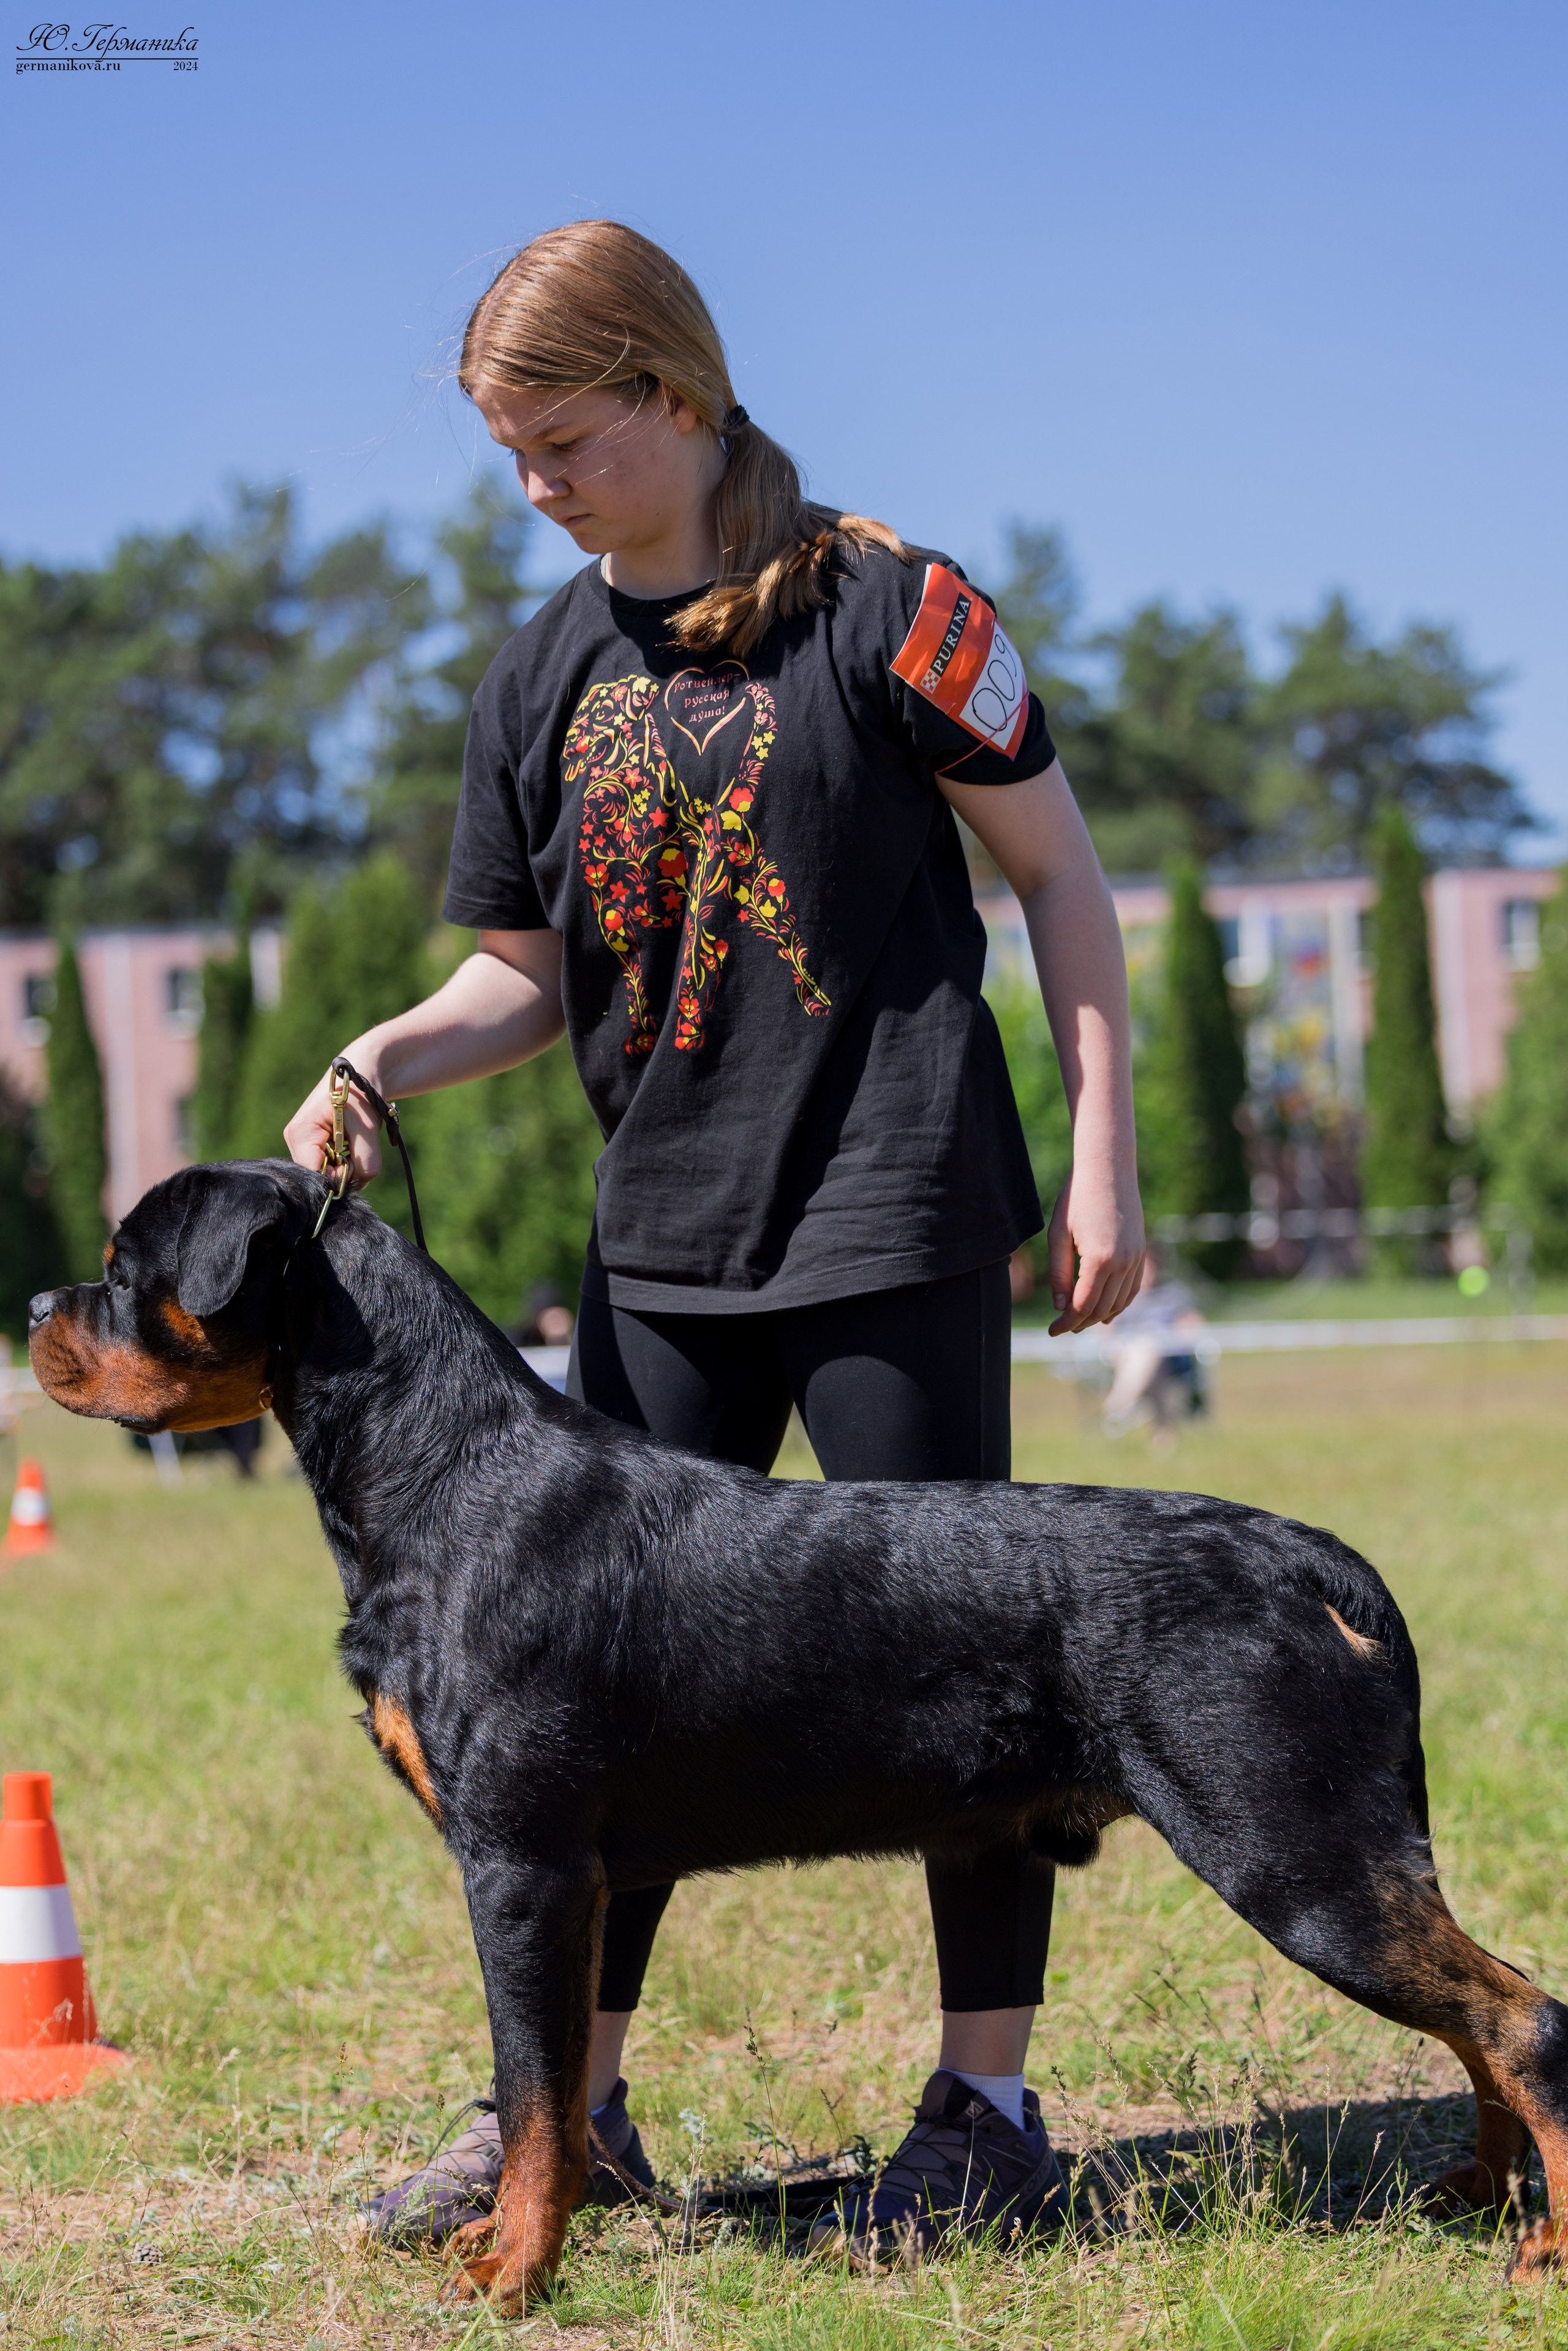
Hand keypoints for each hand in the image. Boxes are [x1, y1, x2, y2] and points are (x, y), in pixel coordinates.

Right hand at [283, 1060, 383, 1186]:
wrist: (362, 1071)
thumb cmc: (362, 1093)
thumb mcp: (368, 1127)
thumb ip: (366, 1162)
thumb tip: (357, 1187)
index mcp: (301, 1133)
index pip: (313, 1175)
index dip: (337, 1179)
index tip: (356, 1165)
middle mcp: (295, 1140)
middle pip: (318, 1176)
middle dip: (343, 1171)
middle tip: (358, 1147)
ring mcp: (302, 1143)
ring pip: (326, 1173)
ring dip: (346, 1165)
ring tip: (354, 1139)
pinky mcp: (313, 1145)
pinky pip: (330, 1165)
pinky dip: (346, 1160)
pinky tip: (351, 1142)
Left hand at [1046, 1162, 1144, 1336]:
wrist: (1108, 1168)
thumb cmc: (1077, 1198)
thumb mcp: (1058, 1235)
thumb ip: (1059, 1273)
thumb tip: (1060, 1306)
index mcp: (1099, 1259)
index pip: (1083, 1305)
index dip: (1066, 1322)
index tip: (1051, 1330)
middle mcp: (1123, 1262)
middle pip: (1102, 1308)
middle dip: (1080, 1323)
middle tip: (1061, 1328)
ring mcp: (1136, 1258)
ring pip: (1120, 1302)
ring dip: (1100, 1317)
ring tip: (1079, 1322)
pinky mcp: (1141, 1252)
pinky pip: (1133, 1288)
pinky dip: (1120, 1304)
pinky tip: (1106, 1311)